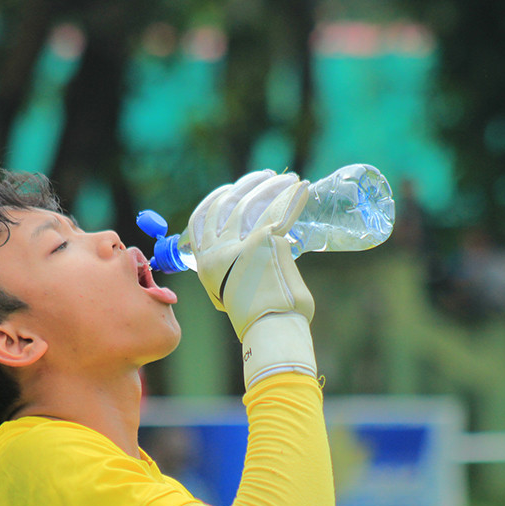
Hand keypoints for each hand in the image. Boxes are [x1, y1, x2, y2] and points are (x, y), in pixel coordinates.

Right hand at [187, 170, 316, 386]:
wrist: (268, 328)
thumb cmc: (257, 318)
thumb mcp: (231, 295)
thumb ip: (236, 275)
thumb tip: (253, 264)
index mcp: (206, 264)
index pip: (200, 221)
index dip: (214, 201)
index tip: (228, 189)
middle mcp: (219, 250)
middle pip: (229, 206)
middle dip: (248, 186)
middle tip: (266, 177)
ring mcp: (242, 244)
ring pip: (254, 205)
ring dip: (272, 188)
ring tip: (288, 180)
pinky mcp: (267, 241)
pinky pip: (282, 213)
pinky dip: (294, 199)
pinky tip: (304, 188)